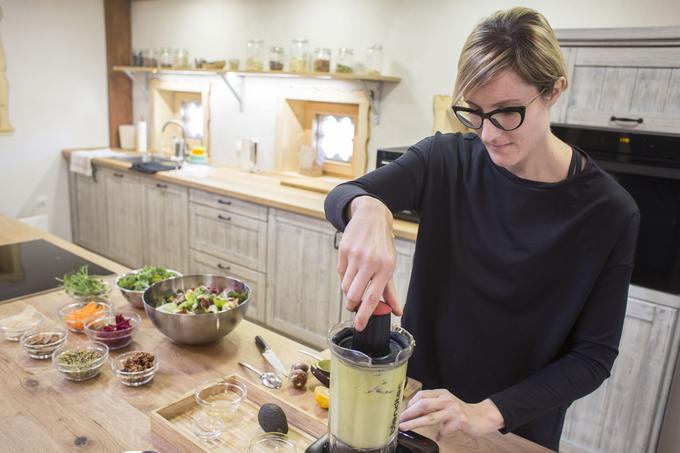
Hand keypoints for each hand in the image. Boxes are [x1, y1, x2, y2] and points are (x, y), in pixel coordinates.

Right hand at [338, 196, 402, 330]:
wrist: (371, 217)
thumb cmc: (382, 244)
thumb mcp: (390, 265)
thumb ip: (390, 291)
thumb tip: (396, 311)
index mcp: (385, 267)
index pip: (373, 298)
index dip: (365, 315)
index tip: (359, 326)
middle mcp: (370, 262)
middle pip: (354, 295)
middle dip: (352, 305)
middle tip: (354, 306)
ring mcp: (355, 256)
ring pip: (345, 285)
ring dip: (349, 290)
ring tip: (356, 283)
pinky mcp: (344, 250)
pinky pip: (341, 273)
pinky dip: (345, 276)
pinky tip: (352, 268)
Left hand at [399, 390, 503, 439]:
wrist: (482, 417)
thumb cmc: (460, 411)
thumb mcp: (446, 403)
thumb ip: (432, 406)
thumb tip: (412, 412)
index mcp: (442, 393)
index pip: (422, 395)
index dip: (410, 403)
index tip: (403, 411)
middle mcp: (447, 400)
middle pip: (424, 404)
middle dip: (410, 412)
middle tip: (400, 419)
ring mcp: (453, 410)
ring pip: (430, 417)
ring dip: (415, 423)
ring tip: (405, 427)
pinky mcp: (460, 422)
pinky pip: (444, 430)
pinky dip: (439, 434)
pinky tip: (438, 437)